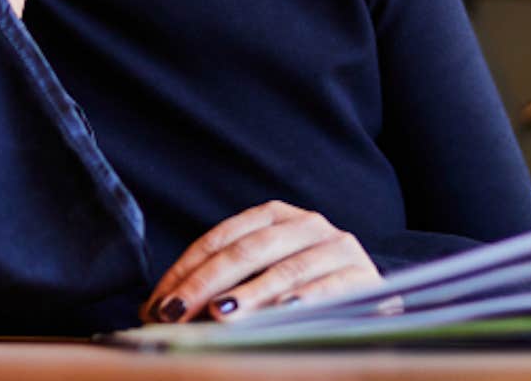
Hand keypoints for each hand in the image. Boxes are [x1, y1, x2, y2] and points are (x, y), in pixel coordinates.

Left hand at [141, 200, 381, 323]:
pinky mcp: (362, 276)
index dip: (187, 268)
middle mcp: (307, 224)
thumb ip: (221, 285)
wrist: (372, 299)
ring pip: (285, 269)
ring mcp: (336, 247)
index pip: (223, 238)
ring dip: (250, 295)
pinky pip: (328, 289)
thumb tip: (158, 309)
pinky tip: (282, 314)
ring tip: (220, 314)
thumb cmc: (305, 289)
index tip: (158, 302)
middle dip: (206, 283)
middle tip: (175, 312)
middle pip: (248, 250)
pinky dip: (303, 301)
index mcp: (276, 217)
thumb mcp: (263, 278)